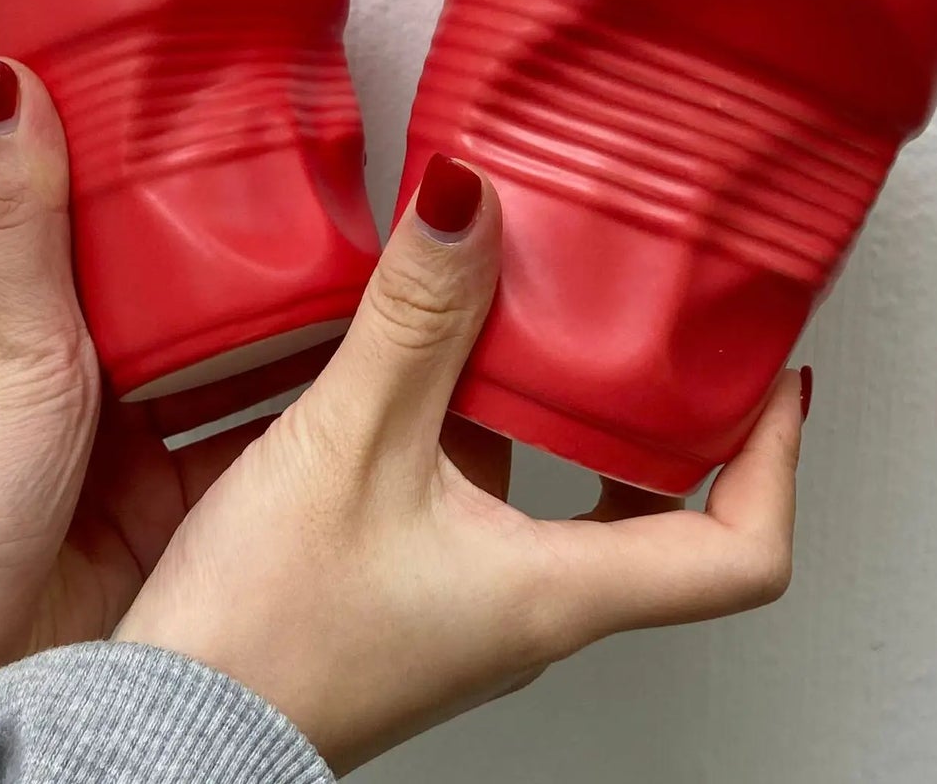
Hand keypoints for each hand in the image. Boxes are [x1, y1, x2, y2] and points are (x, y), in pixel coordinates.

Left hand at [0, 58, 329, 672]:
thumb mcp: (10, 330)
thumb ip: (24, 212)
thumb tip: (8, 77)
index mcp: (48, 298)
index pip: (133, 212)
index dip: (197, 178)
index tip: (271, 141)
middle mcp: (101, 355)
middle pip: (203, 287)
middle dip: (272, 261)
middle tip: (357, 225)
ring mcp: (144, 425)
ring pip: (242, 361)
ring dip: (300, 339)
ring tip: (382, 297)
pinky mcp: (180, 489)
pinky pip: (260, 435)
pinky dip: (305, 415)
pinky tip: (362, 389)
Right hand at [116, 156, 804, 774]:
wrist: (159, 730)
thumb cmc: (259, 638)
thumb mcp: (348, 446)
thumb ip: (412, 320)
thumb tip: (468, 205)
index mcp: (553, 591)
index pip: (738, 553)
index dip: (778, 457)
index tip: (776, 374)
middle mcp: (529, 604)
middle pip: (658, 512)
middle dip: (671, 412)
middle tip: (665, 324)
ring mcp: (472, 596)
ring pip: (559, 491)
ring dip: (565, 403)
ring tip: (546, 309)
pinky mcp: (415, 580)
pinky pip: (483, 491)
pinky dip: (484, 419)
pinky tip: (432, 359)